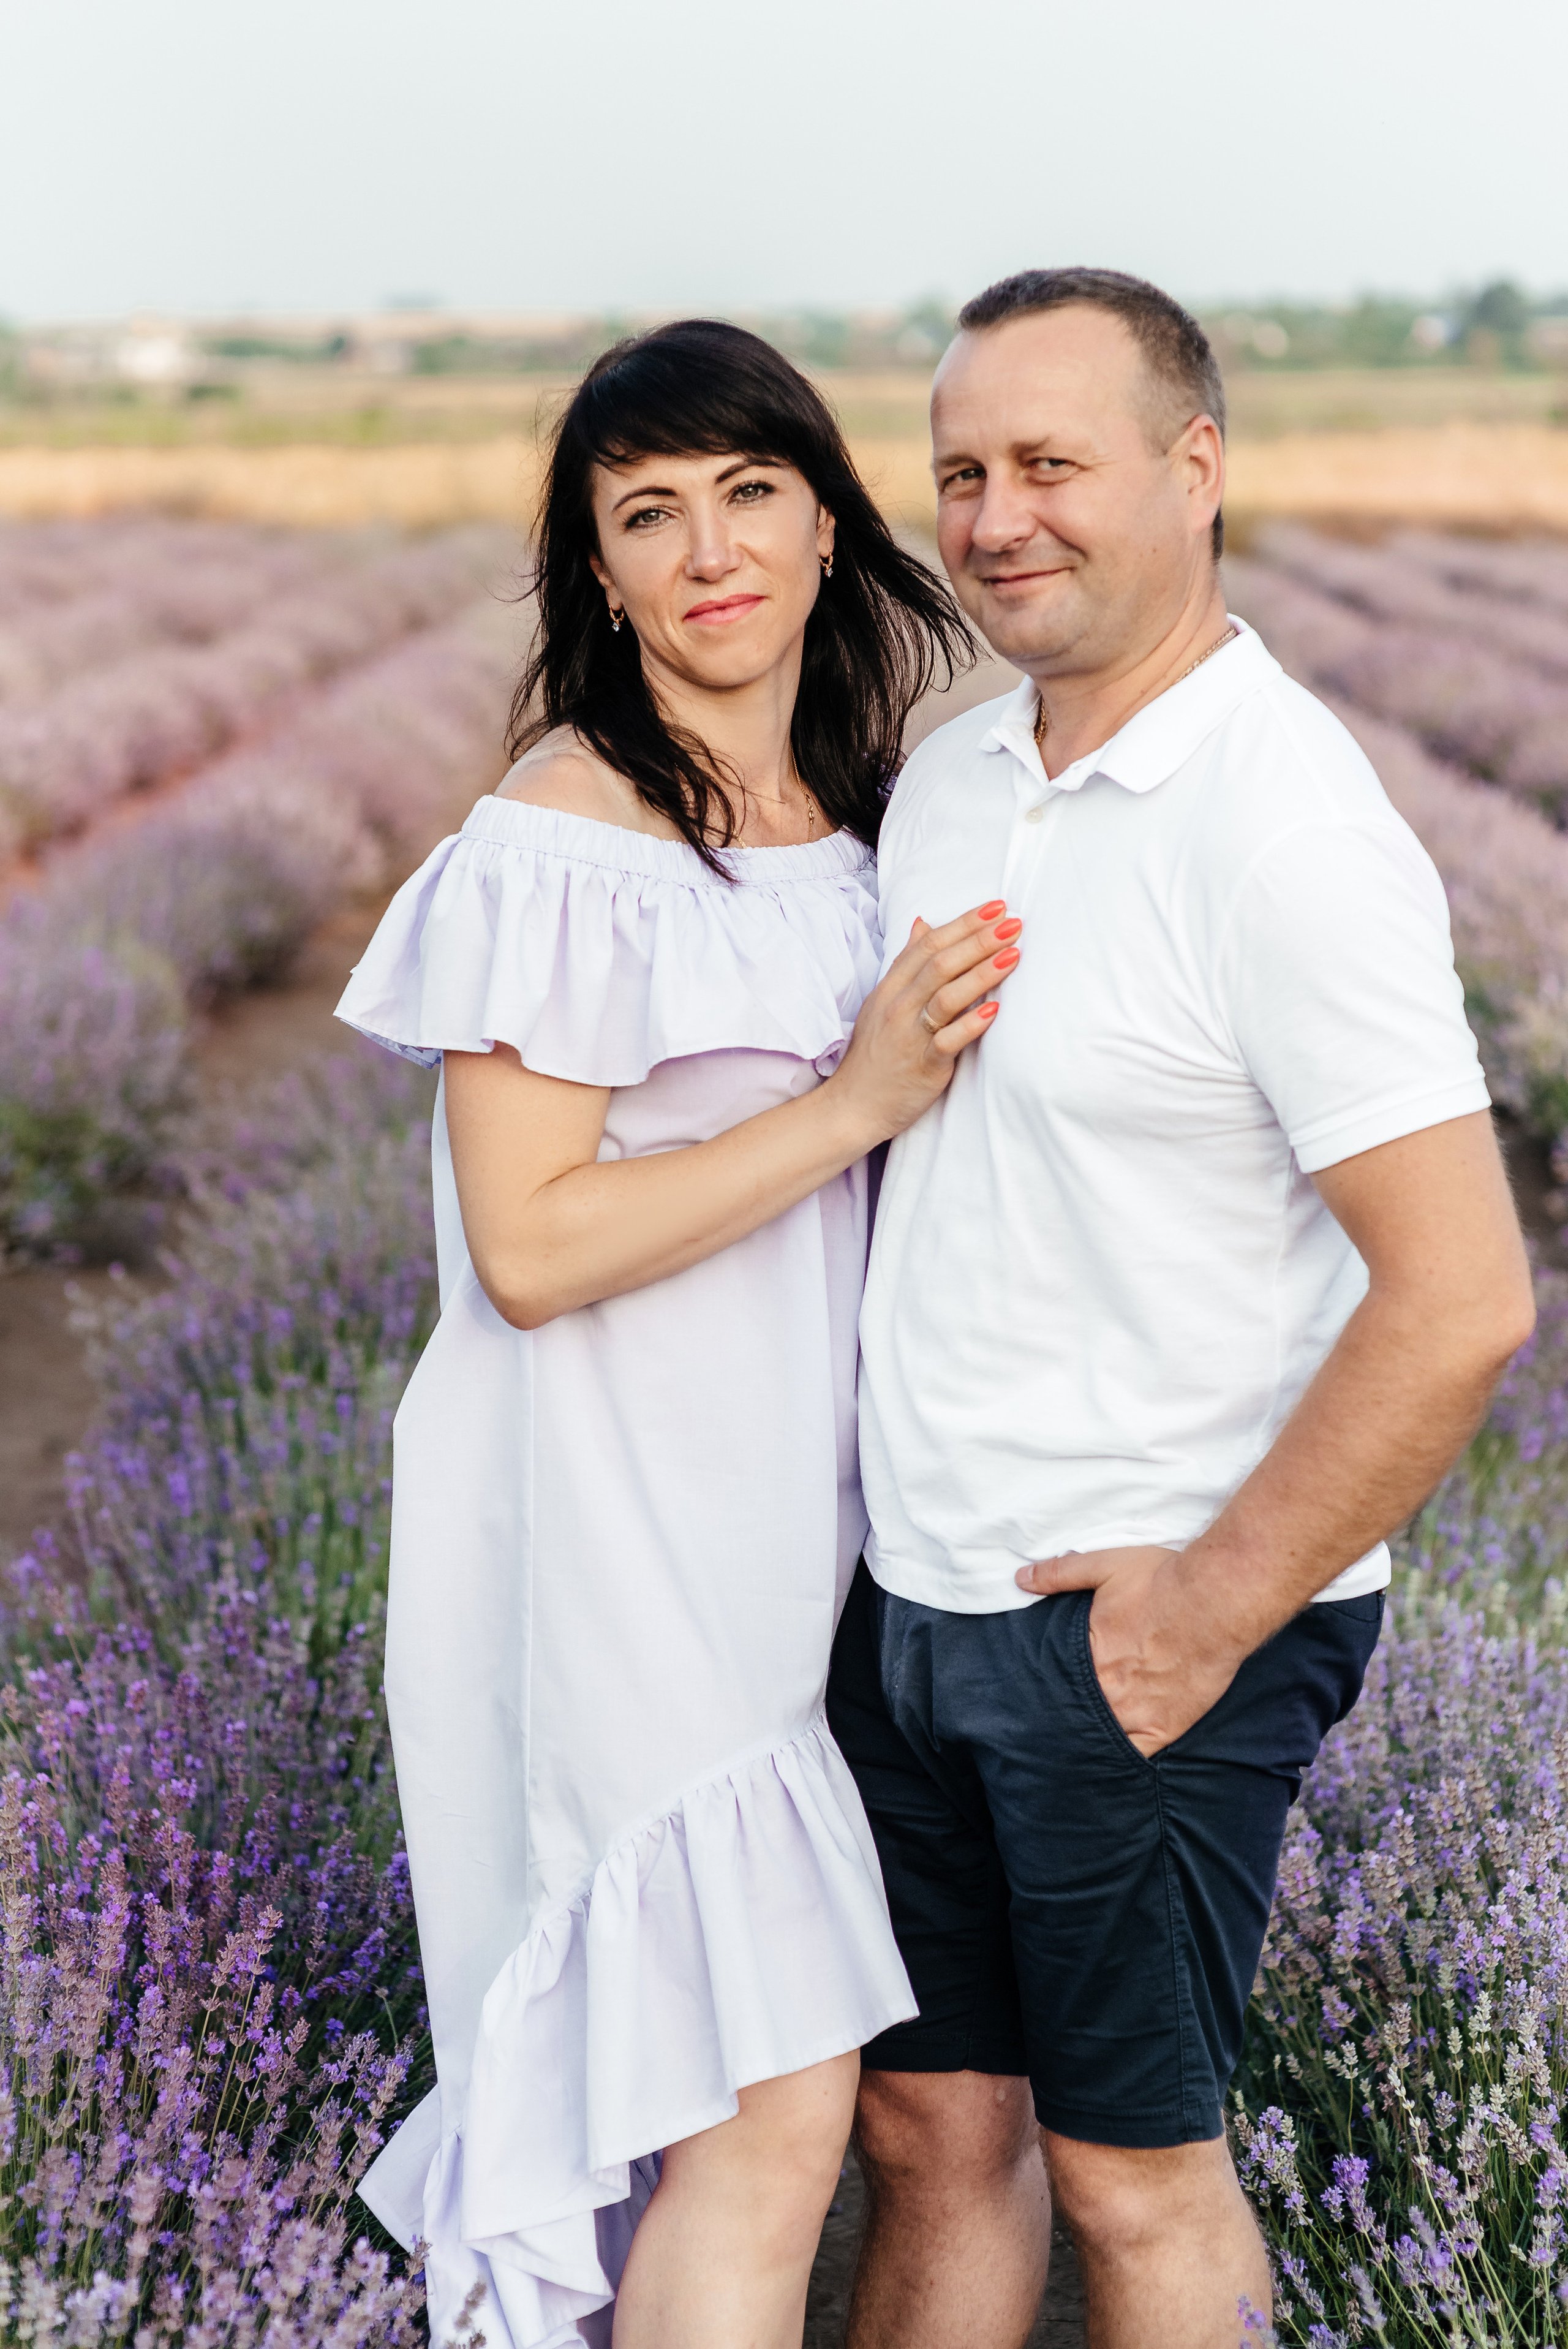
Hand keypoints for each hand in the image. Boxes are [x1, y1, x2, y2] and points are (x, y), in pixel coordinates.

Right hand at [830, 903, 1021, 1144]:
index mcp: (891, 988)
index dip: (964, 923)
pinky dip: (970, 1024)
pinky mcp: (922, 1066)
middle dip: (979, 940)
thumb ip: (906, 963)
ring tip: (1013, 954)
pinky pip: (947, 1041)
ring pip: (946, 996)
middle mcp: (899, 1007)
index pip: (929, 944)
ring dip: (982, 973)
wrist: (853, 1106)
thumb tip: (922, 923)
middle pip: (940, 963)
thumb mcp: (882, 1001)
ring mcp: (909, 1036)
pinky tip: (994, 1010)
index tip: (996, 908)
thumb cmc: (874, 1055)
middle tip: (1013, 923)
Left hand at [1015, 1545, 1245, 1757]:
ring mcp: (1135, 1713)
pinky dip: (1123, 1755)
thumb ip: (1060, 1574)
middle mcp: (1106, 1690)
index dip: (1048, 1685)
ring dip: (1090, 1736)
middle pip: (1074, 1712)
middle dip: (1066, 1712)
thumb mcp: (1104, 1566)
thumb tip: (1020, 1579)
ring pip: (1100, 1736)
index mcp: (1086, 1655)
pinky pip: (1136, 1754)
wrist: (1215, 1601)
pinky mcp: (1165, 1727)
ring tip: (1078, 1741)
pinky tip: (1112, 1758)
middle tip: (1051, 1722)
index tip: (1037, 1691)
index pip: (1054, 1681)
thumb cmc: (1162, 1582)